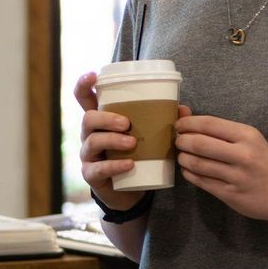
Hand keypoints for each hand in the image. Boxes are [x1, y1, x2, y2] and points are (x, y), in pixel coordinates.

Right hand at [73, 74, 192, 207]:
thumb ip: (163, 122)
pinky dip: (115, 165)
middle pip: (88, 118)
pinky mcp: (91, 174)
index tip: (93, 76)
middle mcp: (89, 135)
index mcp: (100, 120)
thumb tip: (184, 109)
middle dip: (106, 118)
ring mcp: (88, 155)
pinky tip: (130, 164)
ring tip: (132, 143)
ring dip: (113, 140)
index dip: (84, 85)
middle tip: (127, 123)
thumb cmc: (135, 155)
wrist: (129, 192)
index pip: (84, 98)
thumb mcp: (147, 136)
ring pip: (93, 142)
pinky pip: (99, 168)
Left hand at [173, 114, 267, 222]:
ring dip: (183, 159)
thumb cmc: (266, 162)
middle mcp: (243, 154)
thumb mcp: (250, 139)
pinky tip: (189, 170)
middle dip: (182, 141)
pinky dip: (190, 174)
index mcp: (247, 135)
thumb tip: (183, 111)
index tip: (179, 125)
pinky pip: (201, 182)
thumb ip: (218, 128)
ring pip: (197, 164)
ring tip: (183, 156)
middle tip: (178, 142)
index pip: (208, 124)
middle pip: (199, 144)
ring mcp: (236, 176)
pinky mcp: (231, 195)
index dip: (187, 123)